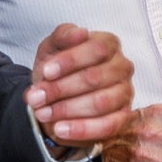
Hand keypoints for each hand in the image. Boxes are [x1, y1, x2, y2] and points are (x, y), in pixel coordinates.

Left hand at [26, 24, 133, 145]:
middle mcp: (122, 67)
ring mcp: (125, 93)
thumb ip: (63, 36)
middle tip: (36, 98)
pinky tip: (60, 129)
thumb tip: (80, 33)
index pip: (97, 49)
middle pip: (95, 77)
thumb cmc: (56, 69)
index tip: (46, 72)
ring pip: (100, 103)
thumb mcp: (52, 48)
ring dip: (67, 110)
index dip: (70, 61)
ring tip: (43, 113)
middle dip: (61, 89)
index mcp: (109, 44)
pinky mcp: (123, 117)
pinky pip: (107, 126)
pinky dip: (81, 129)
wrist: (54, 98)